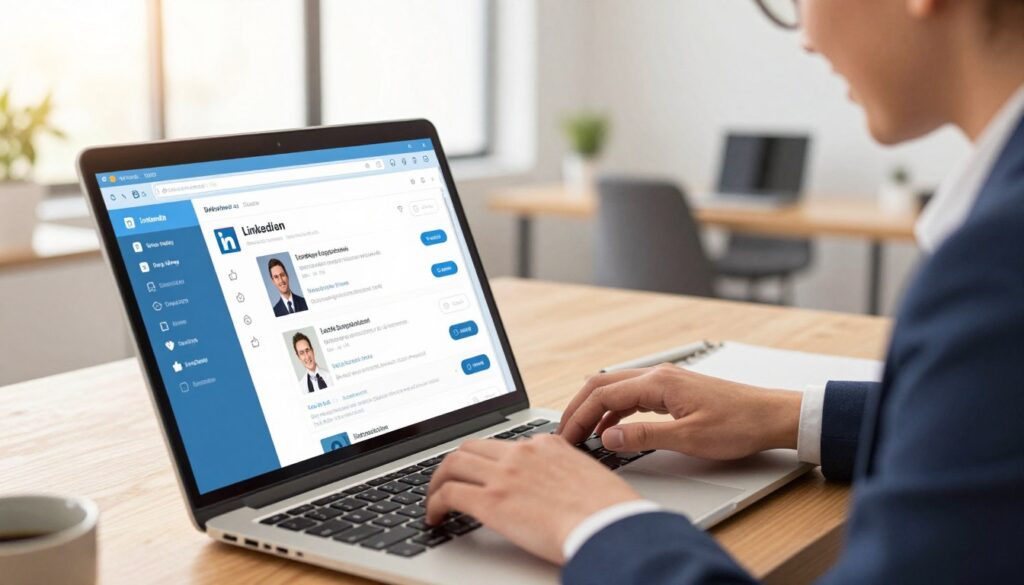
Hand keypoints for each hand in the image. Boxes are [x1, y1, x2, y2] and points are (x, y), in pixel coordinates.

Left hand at [425, 435, 641, 564]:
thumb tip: (560, 486)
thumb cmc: (610, 511)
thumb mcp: (589, 477)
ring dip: (438, 480)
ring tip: (434, 498)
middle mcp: (522, 453)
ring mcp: (505, 474)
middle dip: (455, 463)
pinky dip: (434, 503)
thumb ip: (567, 473)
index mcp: (548, 446)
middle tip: (448, 481)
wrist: (609, 525)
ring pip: (453, 463)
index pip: (505, 444)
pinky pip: (449, 493)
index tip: (481, 472)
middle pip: (472, 446)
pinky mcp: (492, 501)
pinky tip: (435, 517)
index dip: (487, 460)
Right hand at [557, 364, 801, 458]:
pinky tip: (610, 429)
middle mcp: (657, 375)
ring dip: (594, 409)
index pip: (602, 395)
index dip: (578, 417)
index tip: (565, 438)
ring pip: (615, 389)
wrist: (771, 416)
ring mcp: (665, 381)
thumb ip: (644, 437)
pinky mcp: (672, 391)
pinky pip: (631, 396)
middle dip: (577, 408)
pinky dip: (613, 411)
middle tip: (563, 435)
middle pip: (602, 385)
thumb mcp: (689, 439)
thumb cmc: (739, 425)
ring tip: (580, 434)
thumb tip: (607, 437)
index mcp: (658, 383)